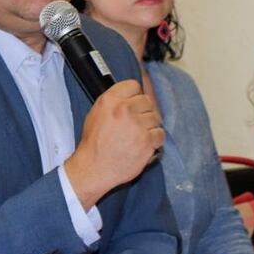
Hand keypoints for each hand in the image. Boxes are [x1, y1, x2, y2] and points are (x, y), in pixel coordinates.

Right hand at [66, 80, 164, 208]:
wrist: (93, 168)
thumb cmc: (94, 143)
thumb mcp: (96, 113)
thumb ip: (114, 101)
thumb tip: (133, 95)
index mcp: (109, 100)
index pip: (133, 85)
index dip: (135, 96)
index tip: (134, 104)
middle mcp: (123, 110)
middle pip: (147, 101)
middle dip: (144, 112)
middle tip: (136, 124)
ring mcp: (136, 125)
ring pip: (155, 118)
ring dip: (150, 127)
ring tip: (138, 136)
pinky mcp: (146, 141)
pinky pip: (160, 134)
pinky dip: (155, 140)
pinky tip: (144, 144)